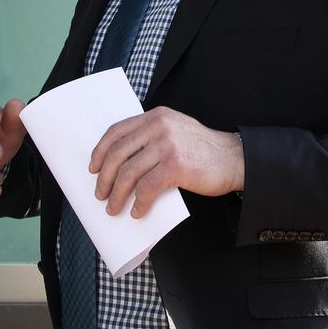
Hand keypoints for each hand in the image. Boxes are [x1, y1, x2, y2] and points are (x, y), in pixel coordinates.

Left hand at [89, 106, 243, 218]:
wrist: (234, 159)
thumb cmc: (203, 151)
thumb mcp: (175, 132)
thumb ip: (152, 138)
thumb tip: (122, 165)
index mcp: (156, 116)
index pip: (117, 130)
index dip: (100, 150)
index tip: (93, 167)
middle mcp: (159, 126)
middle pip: (118, 153)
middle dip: (104, 177)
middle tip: (100, 194)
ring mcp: (167, 145)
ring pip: (128, 172)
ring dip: (117, 194)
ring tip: (114, 208)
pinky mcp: (175, 165)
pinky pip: (147, 187)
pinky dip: (139, 203)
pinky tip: (138, 212)